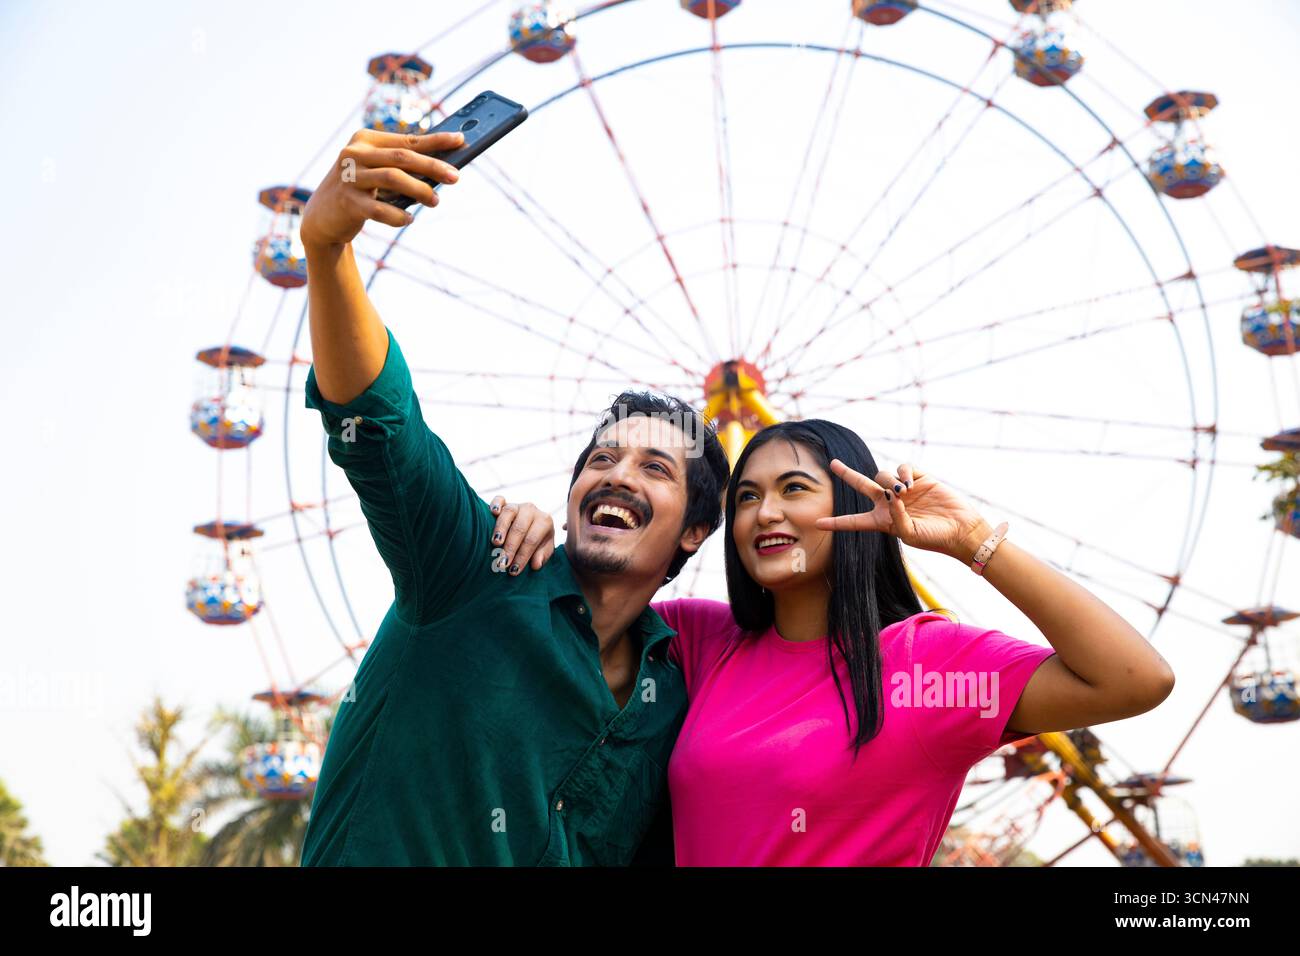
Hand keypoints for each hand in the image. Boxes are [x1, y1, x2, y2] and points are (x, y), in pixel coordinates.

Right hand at [300, 129, 464, 246]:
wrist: (323, 217)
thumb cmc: (361, 190)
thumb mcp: (377, 171)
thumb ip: (402, 167)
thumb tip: (443, 170)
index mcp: (364, 140)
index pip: (407, 139)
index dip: (436, 141)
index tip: (461, 140)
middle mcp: (354, 154)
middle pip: (402, 157)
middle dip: (433, 166)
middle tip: (456, 177)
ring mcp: (349, 177)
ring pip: (392, 178)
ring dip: (419, 190)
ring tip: (435, 201)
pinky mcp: (347, 202)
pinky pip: (379, 209)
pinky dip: (398, 215)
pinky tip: (408, 219)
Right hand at [488, 497, 555, 575]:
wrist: (534, 525)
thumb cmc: (539, 541)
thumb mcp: (544, 550)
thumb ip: (542, 556)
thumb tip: (535, 565)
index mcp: (545, 521)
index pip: (532, 540)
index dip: (522, 556)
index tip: (513, 570)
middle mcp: (531, 510)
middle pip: (520, 528)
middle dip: (510, 547)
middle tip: (502, 563)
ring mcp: (518, 505)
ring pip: (509, 512)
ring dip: (501, 528)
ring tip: (496, 543)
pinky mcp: (505, 502)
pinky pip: (499, 499)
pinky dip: (495, 504)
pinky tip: (492, 513)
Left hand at [814, 461, 992, 563]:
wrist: (960, 528)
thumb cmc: (934, 537)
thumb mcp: (910, 534)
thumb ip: (896, 516)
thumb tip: (889, 493)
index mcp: (882, 521)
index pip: (854, 521)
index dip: (836, 523)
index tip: (818, 523)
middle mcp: (888, 503)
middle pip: (862, 485)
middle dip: (847, 474)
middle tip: (833, 464)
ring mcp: (903, 490)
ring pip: (882, 475)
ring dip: (888, 481)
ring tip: (903, 492)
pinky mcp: (918, 478)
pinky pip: (902, 468)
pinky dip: (903, 473)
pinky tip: (910, 484)